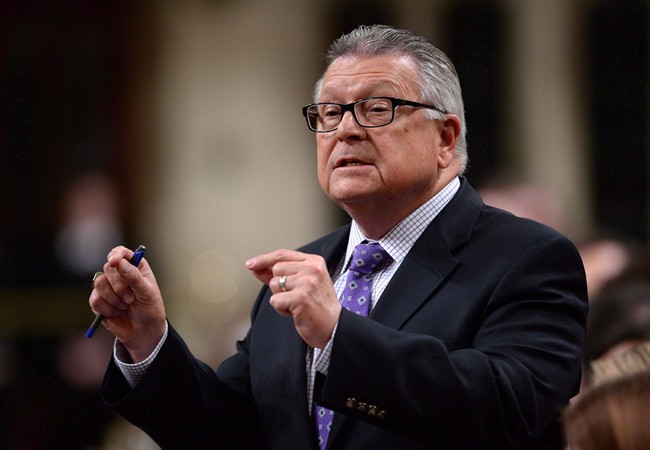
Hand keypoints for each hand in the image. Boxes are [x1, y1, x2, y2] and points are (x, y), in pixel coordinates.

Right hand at [88, 246, 165, 361]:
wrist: (144, 331)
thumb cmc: (150, 309)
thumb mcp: (148, 293)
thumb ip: (134, 277)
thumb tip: (120, 262)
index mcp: (135, 267)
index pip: (121, 253)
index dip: (116, 255)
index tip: (114, 261)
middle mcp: (119, 274)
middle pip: (108, 268)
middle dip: (119, 286)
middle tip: (131, 299)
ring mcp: (108, 287)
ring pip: (98, 283)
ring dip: (114, 298)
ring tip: (125, 306)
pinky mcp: (99, 301)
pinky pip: (94, 299)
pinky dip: (107, 308)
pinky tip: (116, 312)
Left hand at [246, 249, 340, 348]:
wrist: (334, 327)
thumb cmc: (318, 306)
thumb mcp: (302, 284)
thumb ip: (281, 273)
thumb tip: (256, 267)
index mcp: (314, 262)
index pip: (283, 254)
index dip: (264, 259)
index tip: (251, 263)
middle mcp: (312, 269)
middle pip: (276, 269)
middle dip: (278, 285)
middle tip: (295, 296)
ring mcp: (307, 282)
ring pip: (274, 284)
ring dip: (280, 298)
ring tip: (296, 304)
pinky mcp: (301, 297)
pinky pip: (275, 300)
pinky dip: (281, 309)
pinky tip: (295, 312)